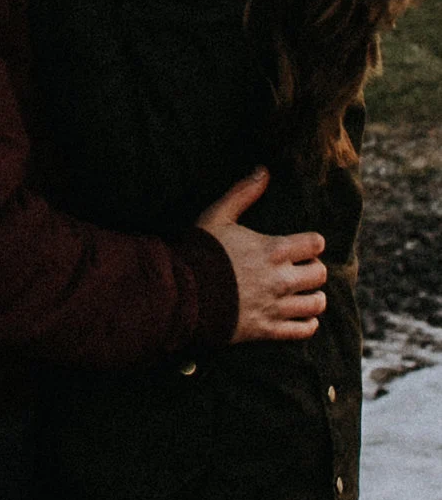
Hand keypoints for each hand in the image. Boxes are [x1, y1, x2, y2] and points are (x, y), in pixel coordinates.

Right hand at [198, 169, 325, 342]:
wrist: (179, 294)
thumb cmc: (198, 252)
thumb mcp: (216, 217)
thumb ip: (242, 194)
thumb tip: (263, 170)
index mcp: (273, 250)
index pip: (316, 244)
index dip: (311, 243)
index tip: (300, 246)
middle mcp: (281, 279)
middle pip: (320, 274)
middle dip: (313, 269)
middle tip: (299, 269)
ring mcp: (275, 306)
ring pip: (316, 303)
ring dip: (313, 297)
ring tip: (303, 293)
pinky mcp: (267, 328)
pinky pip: (303, 330)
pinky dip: (307, 323)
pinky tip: (300, 317)